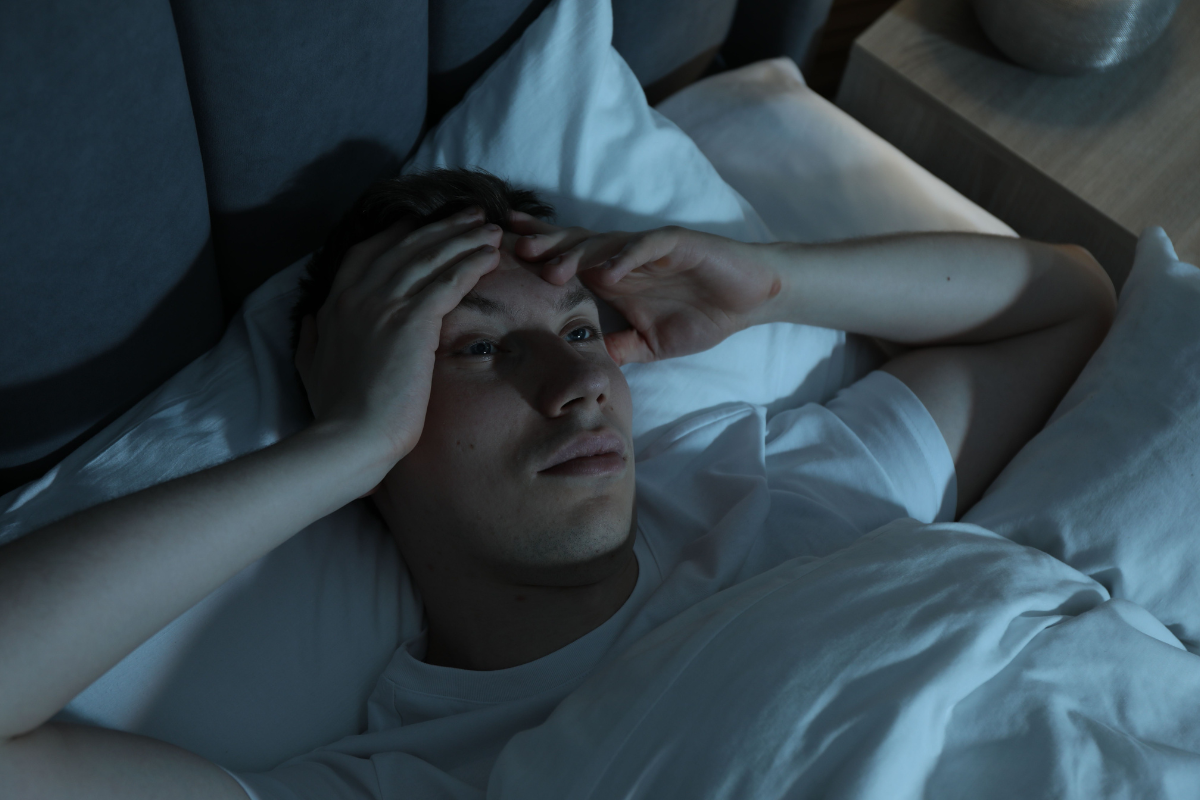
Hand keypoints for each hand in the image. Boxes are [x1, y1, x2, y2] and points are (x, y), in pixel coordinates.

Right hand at [295, 207, 501, 472]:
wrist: (348, 438)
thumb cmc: (335, 413)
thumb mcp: (309, 368)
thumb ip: (311, 338)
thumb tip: (308, 321)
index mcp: (334, 303)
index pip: (369, 252)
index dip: (399, 234)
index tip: (423, 226)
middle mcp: (358, 295)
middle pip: (406, 246)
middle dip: (443, 227)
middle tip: (473, 215)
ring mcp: (384, 305)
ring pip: (430, 257)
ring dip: (464, 238)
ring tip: (492, 230)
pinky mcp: (412, 322)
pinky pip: (447, 281)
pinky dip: (470, 264)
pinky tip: (490, 256)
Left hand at [510, 211, 781, 365]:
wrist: (750, 298)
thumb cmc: (702, 314)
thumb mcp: (650, 342)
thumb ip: (618, 347)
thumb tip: (584, 363)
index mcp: (615, 276)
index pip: (569, 261)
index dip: (538, 256)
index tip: (503, 259)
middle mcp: (625, 257)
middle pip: (576, 245)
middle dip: (543, 247)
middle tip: (509, 252)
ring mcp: (649, 248)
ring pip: (604, 244)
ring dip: (576, 254)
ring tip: (550, 268)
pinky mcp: (677, 244)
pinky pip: (646, 247)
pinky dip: (625, 258)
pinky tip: (606, 271)